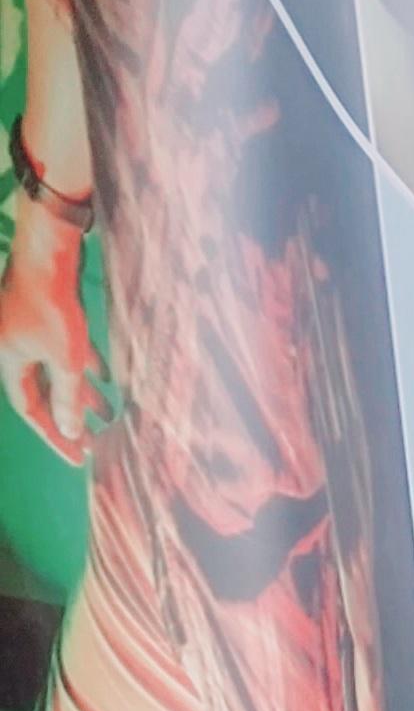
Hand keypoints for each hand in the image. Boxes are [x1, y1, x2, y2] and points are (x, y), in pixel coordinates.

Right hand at [0, 208, 98, 464]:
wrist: (50, 253)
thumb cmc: (52, 306)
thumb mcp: (66, 360)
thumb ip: (68, 398)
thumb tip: (71, 431)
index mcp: (9, 361)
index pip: (30, 410)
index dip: (54, 435)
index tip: (78, 457)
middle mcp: (14, 347)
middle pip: (42, 392)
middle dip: (68, 416)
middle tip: (92, 441)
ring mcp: (29, 330)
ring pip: (55, 370)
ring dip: (80, 392)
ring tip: (106, 414)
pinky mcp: (45, 314)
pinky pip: (64, 348)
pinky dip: (83, 364)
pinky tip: (105, 377)